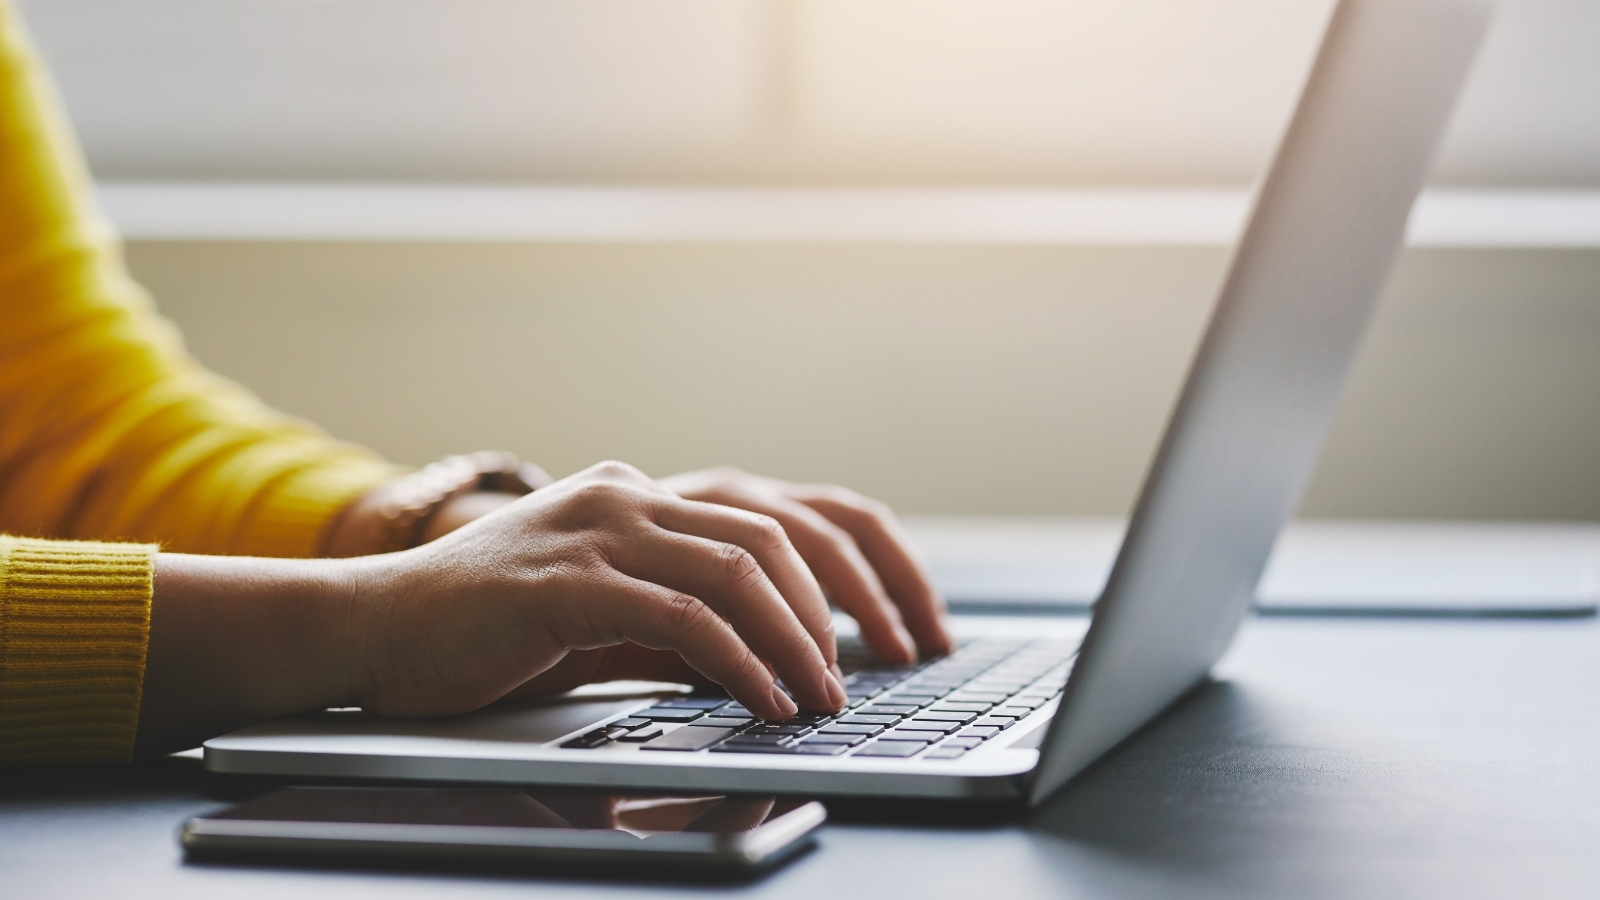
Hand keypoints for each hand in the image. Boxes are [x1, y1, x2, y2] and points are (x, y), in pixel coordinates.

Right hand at [348, 462, 848, 720]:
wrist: (370, 628)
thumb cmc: (480, 629)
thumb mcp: (599, 619)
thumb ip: (674, 628)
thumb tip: (758, 663)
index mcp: (634, 495)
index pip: (763, 522)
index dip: (825, 581)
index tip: (859, 638)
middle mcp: (624, 496)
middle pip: (768, 540)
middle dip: (827, 613)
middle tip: (845, 678)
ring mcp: (595, 532)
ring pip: (737, 573)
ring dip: (794, 642)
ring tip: (818, 696)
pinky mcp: (568, 582)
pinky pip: (683, 620)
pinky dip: (739, 664)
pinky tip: (763, 700)